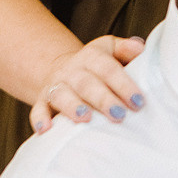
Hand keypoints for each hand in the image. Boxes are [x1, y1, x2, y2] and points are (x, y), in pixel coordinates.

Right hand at [31, 35, 146, 133]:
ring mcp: (55, 85)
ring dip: (72, 107)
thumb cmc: (97, 64)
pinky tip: (45, 130)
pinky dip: (40, 119)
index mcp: (91, 57)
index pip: (107, 68)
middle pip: (86, 84)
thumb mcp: (110, 49)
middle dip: (103, 99)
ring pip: (61, 95)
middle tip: (119, 114)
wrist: (63, 68)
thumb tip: (140, 47)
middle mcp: (71, 70)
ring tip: (85, 118)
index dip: (123, 84)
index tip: (138, 101)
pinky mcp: (42, 100)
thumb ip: (125, 49)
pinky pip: (38, 109)